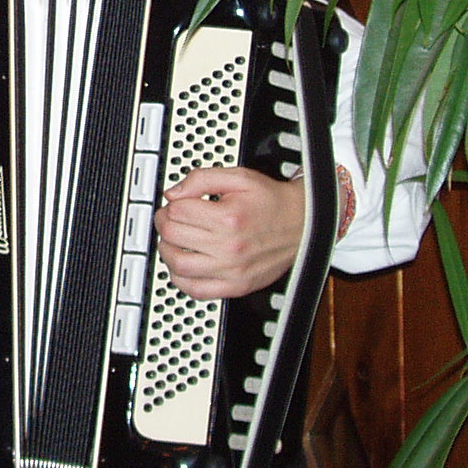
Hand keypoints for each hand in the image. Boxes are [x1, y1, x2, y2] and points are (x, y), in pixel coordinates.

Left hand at [154, 168, 303, 301]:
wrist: (302, 224)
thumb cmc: (271, 202)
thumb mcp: (238, 177)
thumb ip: (202, 178)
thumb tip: (173, 194)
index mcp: (228, 218)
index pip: (177, 212)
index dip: (170, 204)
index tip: (175, 204)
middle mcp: (229, 247)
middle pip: (173, 237)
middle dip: (165, 224)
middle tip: (170, 220)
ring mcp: (232, 270)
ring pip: (178, 266)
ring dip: (167, 252)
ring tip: (174, 242)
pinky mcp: (236, 286)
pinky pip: (196, 291)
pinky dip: (181, 280)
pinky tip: (183, 267)